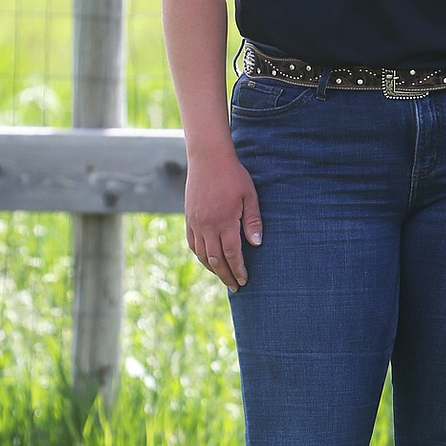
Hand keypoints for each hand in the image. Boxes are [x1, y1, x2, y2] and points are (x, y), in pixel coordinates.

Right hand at [184, 149, 262, 291]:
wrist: (208, 158)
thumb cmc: (233, 175)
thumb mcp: (250, 195)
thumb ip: (253, 221)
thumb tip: (257, 244)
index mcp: (224, 222)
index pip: (232, 255)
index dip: (238, 270)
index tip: (244, 280)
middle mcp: (207, 226)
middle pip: (216, 260)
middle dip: (226, 276)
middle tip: (235, 287)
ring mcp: (196, 222)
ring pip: (202, 254)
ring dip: (213, 269)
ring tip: (223, 277)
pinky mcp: (189, 217)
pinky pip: (192, 243)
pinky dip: (200, 255)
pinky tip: (208, 260)